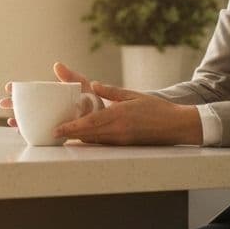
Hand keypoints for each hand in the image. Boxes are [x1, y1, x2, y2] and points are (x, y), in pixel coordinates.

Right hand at [0, 62, 97, 127]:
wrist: (103, 117)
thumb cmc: (92, 98)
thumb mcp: (81, 84)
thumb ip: (70, 76)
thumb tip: (56, 65)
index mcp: (51, 95)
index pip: (31, 91)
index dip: (18, 89)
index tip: (8, 87)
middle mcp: (48, 108)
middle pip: (26, 106)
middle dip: (13, 105)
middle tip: (2, 103)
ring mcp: (51, 120)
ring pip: (30, 120)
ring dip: (18, 120)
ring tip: (10, 122)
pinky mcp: (56, 132)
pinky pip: (40, 133)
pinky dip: (30, 133)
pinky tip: (23, 133)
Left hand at [53, 82, 203, 145]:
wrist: (176, 126)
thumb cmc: (157, 108)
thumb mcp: (134, 95)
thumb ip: (112, 91)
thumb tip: (94, 84)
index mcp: (119, 115)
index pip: (89, 123)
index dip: (71, 127)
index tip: (57, 130)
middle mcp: (118, 130)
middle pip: (87, 135)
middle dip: (69, 135)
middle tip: (53, 133)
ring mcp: (121, 140)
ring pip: (94, 140)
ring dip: (78, 138)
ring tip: (63, 135)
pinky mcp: (125, 145)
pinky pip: (103, 143)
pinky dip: (90, 140)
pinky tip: (82, 138)